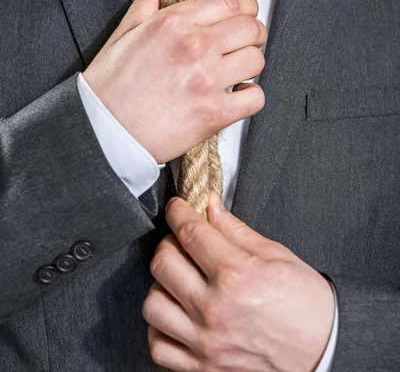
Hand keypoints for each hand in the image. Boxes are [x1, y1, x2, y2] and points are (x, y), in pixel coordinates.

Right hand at [83, 0, 266, 162]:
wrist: (102, 132)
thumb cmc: (108, 87)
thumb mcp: (122, 35)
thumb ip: (145, 5)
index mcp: (174, 22)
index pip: (232, 2)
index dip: (246, 6)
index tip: (246, 13)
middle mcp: (195, 46)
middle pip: (252, 28)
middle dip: (252, 33)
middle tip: (243, 43)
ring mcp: (207, 80)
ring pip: (256, 60)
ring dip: (250, 65)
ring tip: (236, 70)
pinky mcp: (214, 113)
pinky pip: (255, 97)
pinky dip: (250, 96)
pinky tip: (236, 95)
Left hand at [143, 194, 334, 371]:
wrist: (324, 350)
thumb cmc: (305, 302)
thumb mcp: (275, 254)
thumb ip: (235, 230)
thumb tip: (210, 207)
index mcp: (235, 274)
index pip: (189, 232)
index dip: (178, 212)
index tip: (177, 207)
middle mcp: (215, 308)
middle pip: (163, 263)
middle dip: (169, 242)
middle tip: (183, 241)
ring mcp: (206, 341)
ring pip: (153, 305)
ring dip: (162, 285)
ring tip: (180, 280)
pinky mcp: (203, 367)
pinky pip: (159, 347)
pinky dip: (160, 328)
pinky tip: (177, 315)